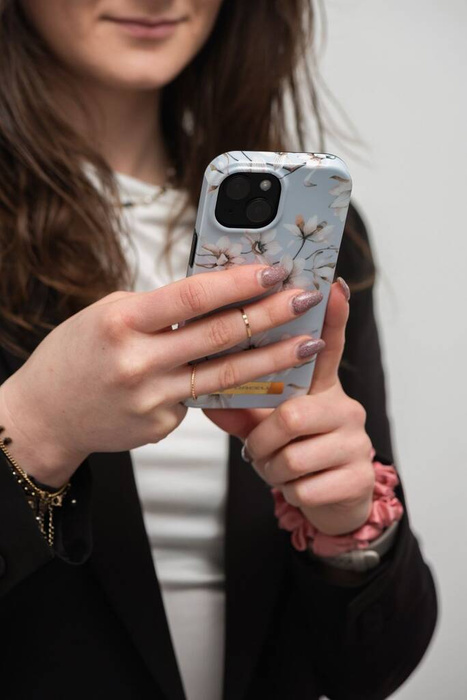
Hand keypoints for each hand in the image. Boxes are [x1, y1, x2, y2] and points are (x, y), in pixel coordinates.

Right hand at [0, 263, 323, 485]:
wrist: (46, 414)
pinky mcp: (160, 425)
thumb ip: (159, 309)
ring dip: (274, 359)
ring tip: (309, 345)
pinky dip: (222, 384)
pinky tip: (240, 376)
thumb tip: (216, 295)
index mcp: (121, 321)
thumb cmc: (75, 355)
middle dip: (271, 316)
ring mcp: (151, 399)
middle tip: (307, 300)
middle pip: (219, 336)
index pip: (192, 297)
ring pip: (225, 375)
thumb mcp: (108, 315)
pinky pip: (199, 399)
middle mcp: (138, 362)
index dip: (238, 283)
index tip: (275, 271)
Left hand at [204, 280, 374, 535]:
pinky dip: (290, 492)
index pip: (329, 345)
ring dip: (273, 470)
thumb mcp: (267, 428)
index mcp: (322, 388)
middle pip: (292, 414)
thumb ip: (241, 411)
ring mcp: (356, 442)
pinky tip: (299, 486)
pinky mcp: (359, 478)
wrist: (331, 501)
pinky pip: (306, 487)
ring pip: (295, 456)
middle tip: (259, 449)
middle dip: (264, 440)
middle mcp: (345, 408)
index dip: (333, 317)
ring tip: (278, 469)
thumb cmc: (295, 452)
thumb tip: (209, 402)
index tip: (332, 286)